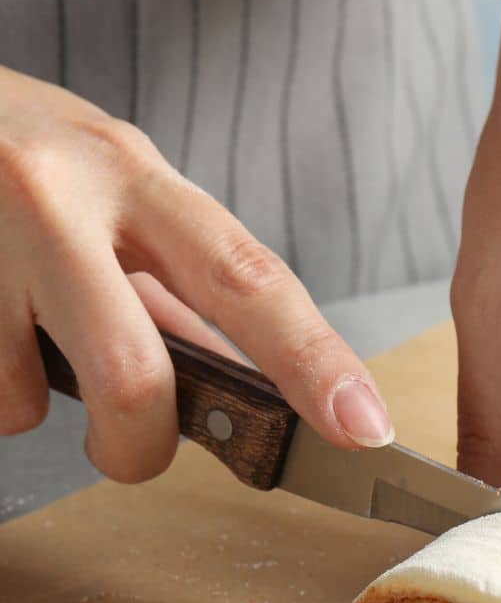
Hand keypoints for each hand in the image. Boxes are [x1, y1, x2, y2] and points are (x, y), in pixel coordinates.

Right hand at [0, 69, 392, 482]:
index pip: (248, 277)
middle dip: (140, 448)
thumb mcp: (108, 188)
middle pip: (136, 377)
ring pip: (27, 402)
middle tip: (130, 448)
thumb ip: (174, 283)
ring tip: (15, 339)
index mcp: (134, 174)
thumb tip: (250, 384)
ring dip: (30, 403)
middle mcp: (62, 196)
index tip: (364, 425)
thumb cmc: (15, 154)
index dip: (313, 359)